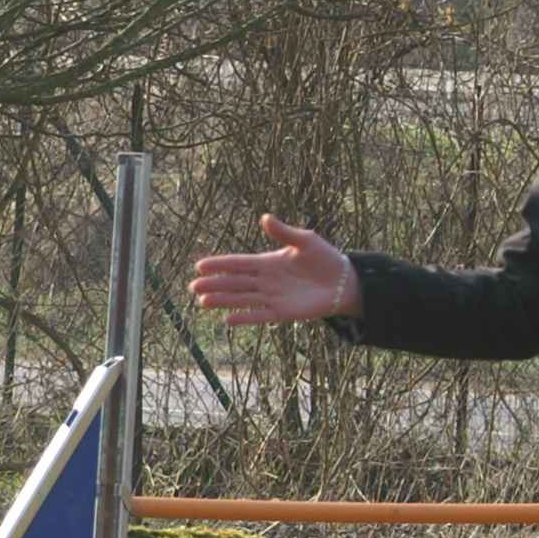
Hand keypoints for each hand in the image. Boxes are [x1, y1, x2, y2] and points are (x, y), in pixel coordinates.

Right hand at [189, 214, 361, 324]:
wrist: (345, 282)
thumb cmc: (325, 258)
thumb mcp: (306, 241)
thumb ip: (284, 232)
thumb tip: (265, 217)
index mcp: (267, 262)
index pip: (238, 263)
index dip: (219, 264)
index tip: (200, 266)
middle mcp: (265, 281)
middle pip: (235, 282)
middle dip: (214, 284)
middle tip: (193, 287)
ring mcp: (272, 297)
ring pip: (242, 299)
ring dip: (223, 301)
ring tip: (203, 302)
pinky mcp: (283, 313)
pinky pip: (260, 315)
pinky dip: (245, 318)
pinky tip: (228, 320)